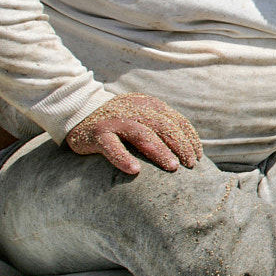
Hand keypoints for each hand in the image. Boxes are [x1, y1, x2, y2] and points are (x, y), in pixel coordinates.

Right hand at [65, 93, 203, 173]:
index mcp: (149, 105)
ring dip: (160, 151)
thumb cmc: (117, 119)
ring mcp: (116, 121)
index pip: (176, 120)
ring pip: (143, 135)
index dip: (190, 138)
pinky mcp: (98, 133)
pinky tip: (134, 170)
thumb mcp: (141, 116)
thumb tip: (187, 148)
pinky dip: (123, 157)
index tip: (198, 156)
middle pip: (164, 127)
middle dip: (181, 145)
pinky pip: (112, 146)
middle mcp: (135, 110)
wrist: (77, 110)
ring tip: (173, 167)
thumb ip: (160, 126)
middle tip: (190, 164)